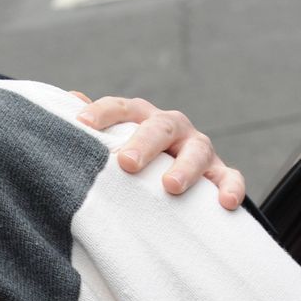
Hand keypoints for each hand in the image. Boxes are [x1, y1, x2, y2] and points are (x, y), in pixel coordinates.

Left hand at [72, 93, 245, 209]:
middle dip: (144, 143)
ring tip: (171, 186)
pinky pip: (230, 177)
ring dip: (185, 167)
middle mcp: (172, 128)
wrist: (176, 177)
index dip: (103, 112)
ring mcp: (198, 149)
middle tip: (127, 163)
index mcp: (142, 118)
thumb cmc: (136, 157)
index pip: (122, 107)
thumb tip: (69, 98)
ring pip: (197, 150)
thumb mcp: (115, 140)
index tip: (82, 124)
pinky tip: (225, 203)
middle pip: (160, 127)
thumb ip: (95, 126)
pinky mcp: (219, 173)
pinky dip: (231, 187)